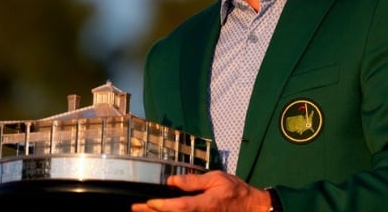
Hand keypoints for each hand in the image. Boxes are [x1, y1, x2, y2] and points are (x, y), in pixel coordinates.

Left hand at [130, 170, 271, 211]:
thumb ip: (194, 181)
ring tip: (142, 211)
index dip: (163, 206)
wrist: (251, 207)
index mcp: (205, 204)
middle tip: (136, 208)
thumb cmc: (235, 191)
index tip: (148, 203)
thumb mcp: (216, 179)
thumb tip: (172, 181)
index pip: (180, 207)